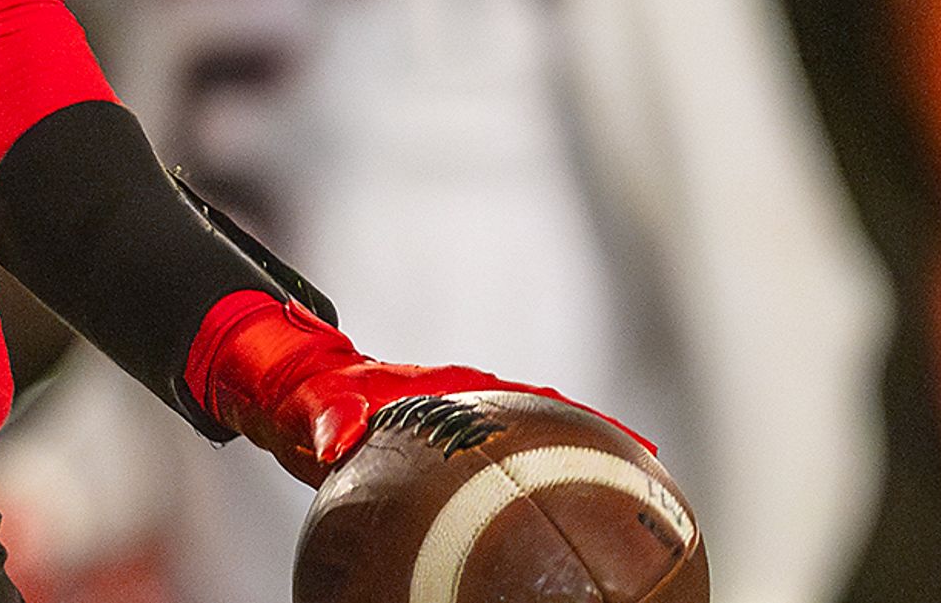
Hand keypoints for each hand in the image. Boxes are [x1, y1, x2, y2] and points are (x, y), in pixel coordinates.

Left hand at [184, 290, 648, 484]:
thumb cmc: (307, 392)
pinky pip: (489, 489)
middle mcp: (466, 410)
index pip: (529, 400)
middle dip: (596, 454)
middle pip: (546, 431)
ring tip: (616, 524)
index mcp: (452, 389)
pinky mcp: (442, 464)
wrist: (289, 394)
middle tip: (651, 486)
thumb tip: (340, 440)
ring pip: (525, 459)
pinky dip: (516, 509)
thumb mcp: (317, 401)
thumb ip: (330, 416)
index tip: (631, 443)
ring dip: (565, 481)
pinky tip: (529, 550)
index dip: (580, 421)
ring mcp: (459, 437)